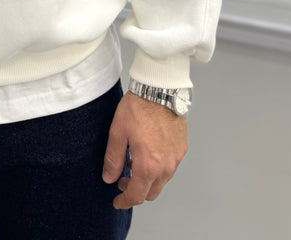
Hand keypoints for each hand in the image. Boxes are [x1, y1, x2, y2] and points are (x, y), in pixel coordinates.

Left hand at [102, 91, 186, 208]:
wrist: (160, 89)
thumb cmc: (138, 107)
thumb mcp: (117, 132)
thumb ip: (113, 159)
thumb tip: (109, 178)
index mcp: (148, 165)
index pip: (137, 195)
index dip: (125, 201)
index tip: (117, 201)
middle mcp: (165, 166)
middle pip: (151, 192)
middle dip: (136, 191)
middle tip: (122, 180)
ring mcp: (176, 158)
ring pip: (162, 181)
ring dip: (148, 180)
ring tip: (133, 163)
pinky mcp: (182, 148)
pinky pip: (170, 167)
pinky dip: (158, 168)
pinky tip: (148, 154)